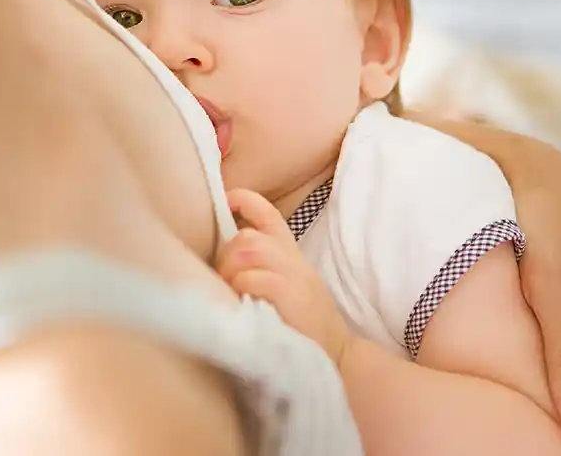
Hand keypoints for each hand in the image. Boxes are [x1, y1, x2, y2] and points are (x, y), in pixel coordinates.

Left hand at [217, 189, 351, 364]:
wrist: (338, 358)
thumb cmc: (303, 328)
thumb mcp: (287, 289)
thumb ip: (263, 270)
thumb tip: (222, 263)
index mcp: (291, 256)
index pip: (268, 215)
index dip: (245, 201)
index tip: (227, 201)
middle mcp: (294, 262)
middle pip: (247, 236)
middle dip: (226, 257)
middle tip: (225, 284)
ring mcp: (296, 278)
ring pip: (249, 250)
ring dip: (231, 271)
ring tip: (232, 293)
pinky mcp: (293, 298)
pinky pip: (256, 278)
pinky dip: (242, 286)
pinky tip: (243, 303)